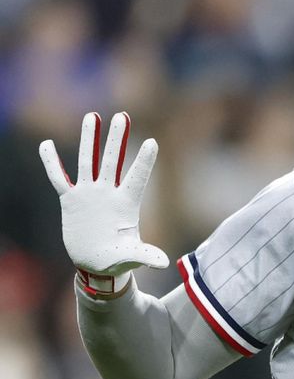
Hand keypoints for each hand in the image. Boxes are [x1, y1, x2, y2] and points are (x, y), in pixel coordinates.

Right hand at [40, 112, 167, 292]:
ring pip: (88, 161)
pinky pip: (58, 178)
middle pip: (113, 160)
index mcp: (126, 203)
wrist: (97, 264)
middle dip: (117, 138)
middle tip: (122, 115)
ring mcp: (89, 194)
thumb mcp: (132, 256)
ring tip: (92, 116)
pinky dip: (52, 162)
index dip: (144, 161)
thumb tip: (163, 261)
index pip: (137, 177)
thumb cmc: (118, 259)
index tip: (154, 142)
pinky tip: (46, 144)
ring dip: (90, 139)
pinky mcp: (71, 200)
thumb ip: (145, 254)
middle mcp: (108, 193)